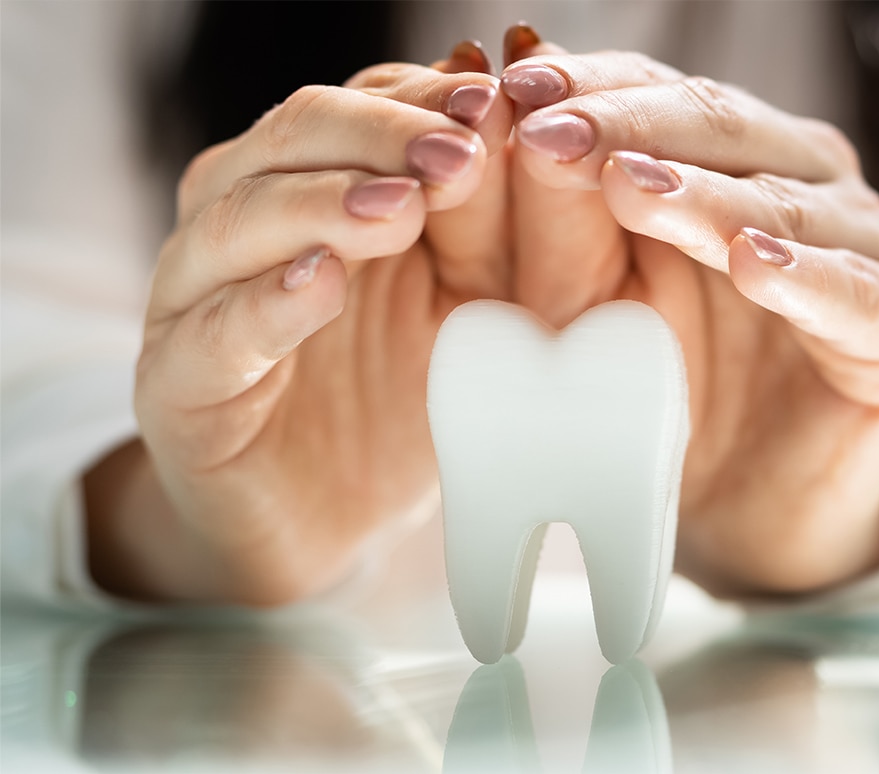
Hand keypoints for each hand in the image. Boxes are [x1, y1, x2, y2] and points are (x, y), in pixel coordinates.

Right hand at [86, 57, 516, 603]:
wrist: (328, 517)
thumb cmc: (399, 394)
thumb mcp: (467, 303)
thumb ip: (483, 225)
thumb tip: (509, 120)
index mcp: (316, 184)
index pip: (360, 107)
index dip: (424, 100)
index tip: (496, 102)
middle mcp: (246, 220)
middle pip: (295, 138)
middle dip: (382, 138)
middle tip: (460, 155)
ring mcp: (198, 299)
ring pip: (236, 219)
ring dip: (322, 204)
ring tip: (401, 209)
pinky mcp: (177, 384)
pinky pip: (211, 332)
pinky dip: (265, 303)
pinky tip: (320, 284)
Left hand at [499, 49, 878, 595]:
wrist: (742, 510)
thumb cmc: (666, 395)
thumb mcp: (597, 304)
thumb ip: (568, 222)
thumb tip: (511, 115)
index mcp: (738, 160)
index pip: (665, 96)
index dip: (594, 89)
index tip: (514, 90)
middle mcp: (809, 184)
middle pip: (725, 130)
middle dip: (632, 128)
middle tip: (553, 133)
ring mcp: (869, 250)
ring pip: (787, 205)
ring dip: (706, 196)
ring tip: (630, 186)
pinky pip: (858, 296)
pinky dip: (807, 280)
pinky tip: (754, 267)